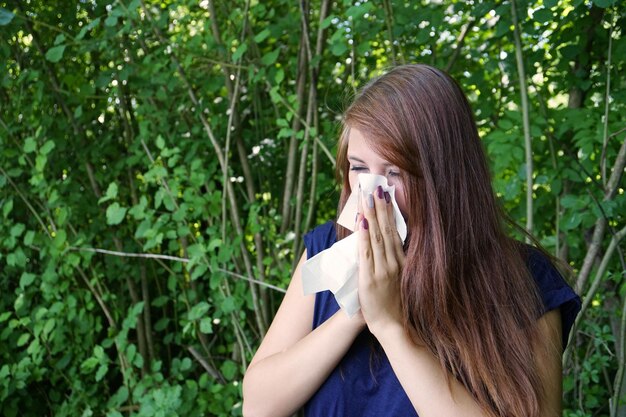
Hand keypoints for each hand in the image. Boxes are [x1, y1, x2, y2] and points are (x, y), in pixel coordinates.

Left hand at [357, 185, 405, 336]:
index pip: (394, 232)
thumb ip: (395, 261)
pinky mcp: (369, 278)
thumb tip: (390, 243)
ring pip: (375, 237)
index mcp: (401, 262)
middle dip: (380, 208)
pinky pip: (366, 252)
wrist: (392, 326)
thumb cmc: (395, 305)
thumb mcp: (399, 279)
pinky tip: (362, 222)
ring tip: (368, 197)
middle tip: (376, 188)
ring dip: (371, 215)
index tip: (386, 196)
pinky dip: (363, 236)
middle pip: (386, 230)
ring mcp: (382, 270)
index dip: (390, 213)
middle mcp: (393, 262)